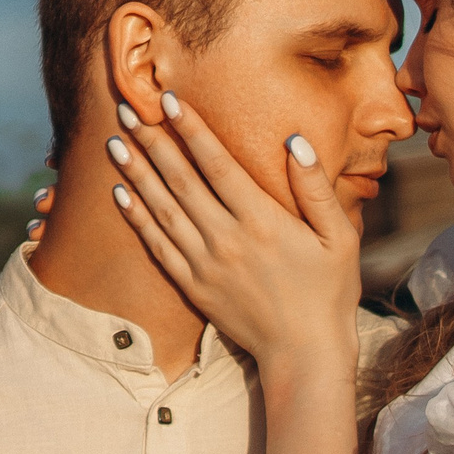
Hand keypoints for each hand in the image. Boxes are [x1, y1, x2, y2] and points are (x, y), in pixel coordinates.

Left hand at [107, 95, 358, 371]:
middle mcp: (226, 239)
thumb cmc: (328, 291)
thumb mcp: (339, 236)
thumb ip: (315, 188)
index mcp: (262, 221)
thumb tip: (294, 141)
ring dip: (136, 174)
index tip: (168, 100)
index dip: (191, 129)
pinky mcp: (192, 286)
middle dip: (152, 142)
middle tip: (127, 110)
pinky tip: (120, 194)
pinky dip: (136, 218)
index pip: (217, 163)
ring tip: (114, 143)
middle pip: (180, 180)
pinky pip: (157, 245)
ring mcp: (204, 264)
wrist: (303, 352)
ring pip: (162, 210)